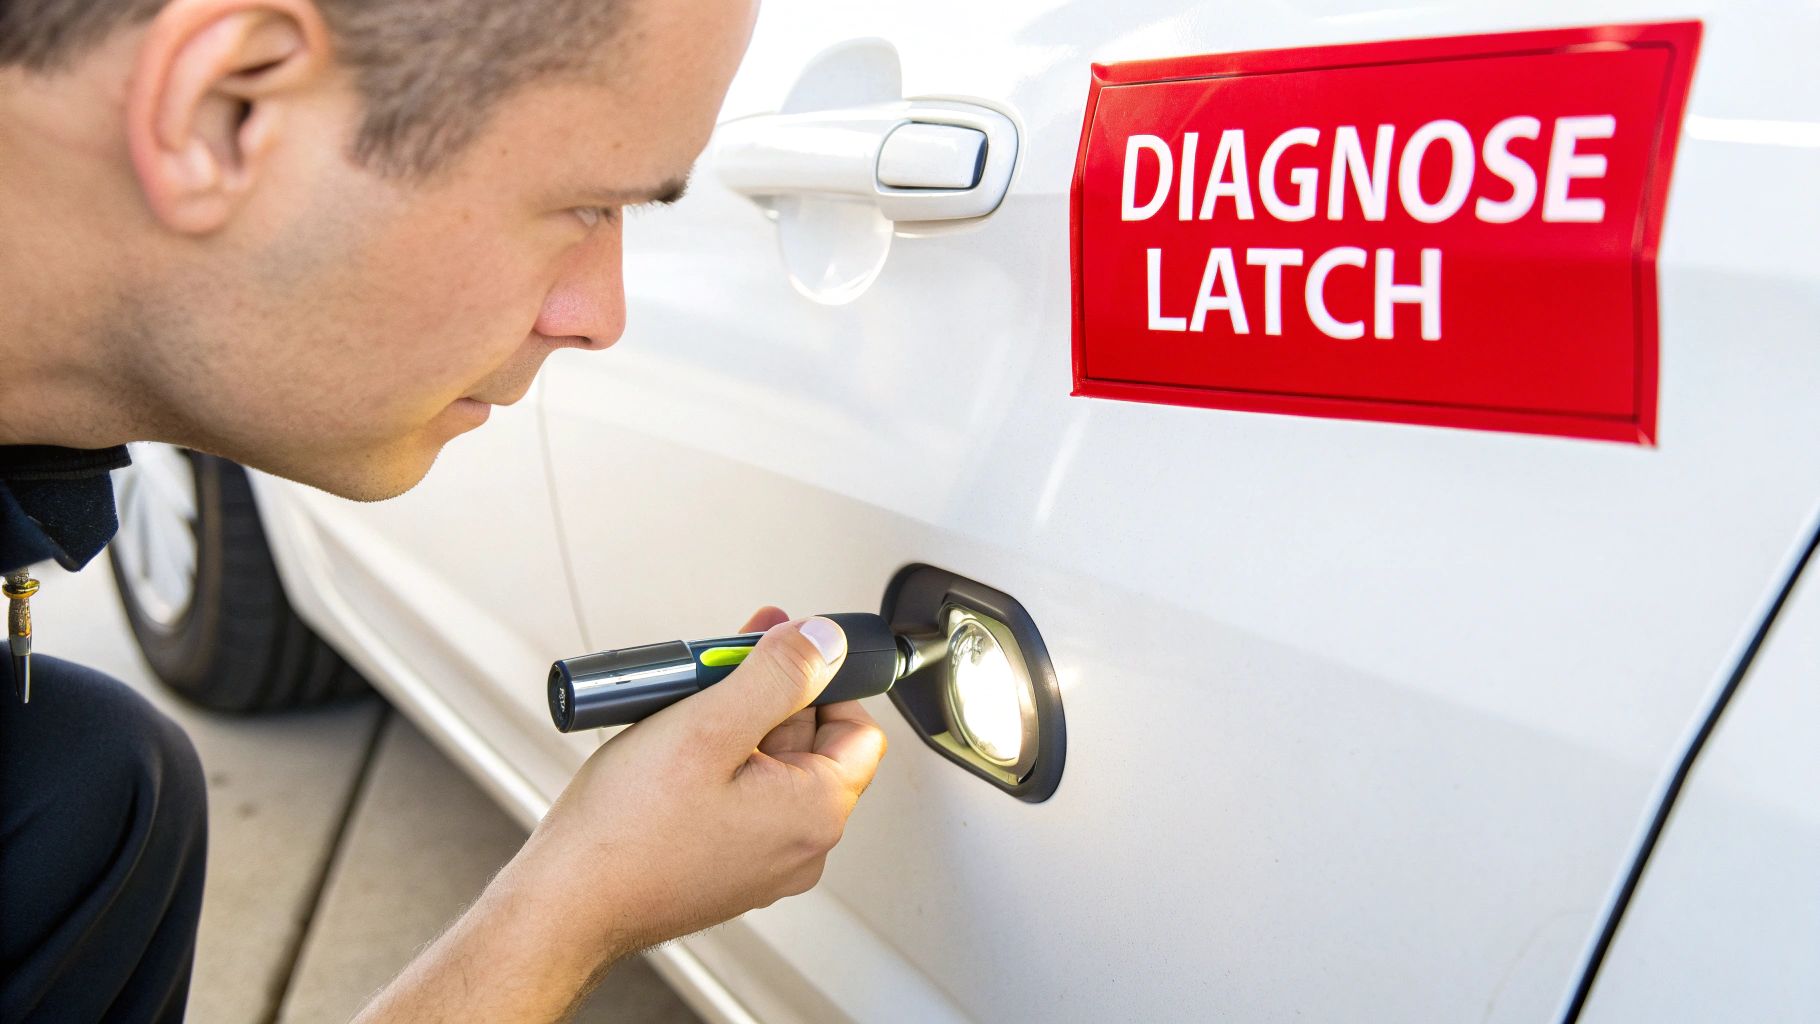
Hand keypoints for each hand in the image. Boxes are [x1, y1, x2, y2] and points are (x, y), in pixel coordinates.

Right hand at [518, 607, 887, 956]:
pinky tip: (668, 746)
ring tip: (679, 706)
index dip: (822, 682)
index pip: (858, 728)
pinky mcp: (724, 865)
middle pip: (807, 742)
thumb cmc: (626, 833)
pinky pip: (737, 796)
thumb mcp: (707, 725)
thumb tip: (823, 642)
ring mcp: (762, 860)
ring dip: (731, 723)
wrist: (564, 903)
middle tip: (715, 666)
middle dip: (764, 694)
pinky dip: (712, 762)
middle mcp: (800, 845)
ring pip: (766, 766)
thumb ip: (777, 676)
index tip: (780, 657)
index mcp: (815, 813)